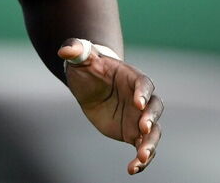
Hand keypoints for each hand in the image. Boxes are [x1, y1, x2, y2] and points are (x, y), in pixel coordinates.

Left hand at [59, 38, 162, 174]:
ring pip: (153, 132)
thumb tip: (64, 50)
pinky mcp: (133, 133)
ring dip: (150, 145)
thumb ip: (76, 50)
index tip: (138, 102)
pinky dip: (140, 160)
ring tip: (141, 157)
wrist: (90, 85)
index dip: (143, 93)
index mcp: (132, 78)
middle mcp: (141, 99)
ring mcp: (139, 117)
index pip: (144, 84)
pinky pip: (141, 148)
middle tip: (144, 128)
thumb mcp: (82, 58)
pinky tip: (132, 170)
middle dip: (151, 119)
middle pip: (155, 108)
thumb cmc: (89, 67)